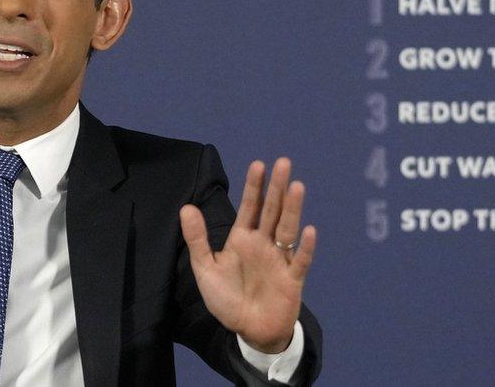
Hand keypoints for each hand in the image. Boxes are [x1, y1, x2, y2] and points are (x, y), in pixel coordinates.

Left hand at [180, 157, 316, 353]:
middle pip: (272, 211)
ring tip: (297, 186)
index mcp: (243, 239)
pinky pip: (300, 261)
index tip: (258, 164)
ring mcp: (280, 260)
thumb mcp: (205, 269)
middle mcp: (264, 244)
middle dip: (276, 188)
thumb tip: (186, 207)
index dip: (254, 186)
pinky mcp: (292, 280)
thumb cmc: (228, 299)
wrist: (249, 331)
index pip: (250, 207)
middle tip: (283, 162)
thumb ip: (197, 239)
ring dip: (292, 208)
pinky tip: (309, 231)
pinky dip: (305, 248)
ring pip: (288, 229)